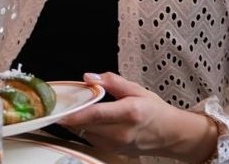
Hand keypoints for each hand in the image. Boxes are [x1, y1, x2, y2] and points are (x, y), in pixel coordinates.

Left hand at [59, 72, 216, 161]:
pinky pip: (93, 139)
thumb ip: (112, 81)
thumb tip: (90, 77)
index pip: (95, 115)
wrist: (170, 134)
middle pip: (87, 126)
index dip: (75, 114)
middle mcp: (122, 132)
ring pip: (87, 134)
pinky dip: (86, 129)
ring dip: (77, 122)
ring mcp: (118, 146)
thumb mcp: (136, 88)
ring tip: (73, 108)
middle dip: (71, 115)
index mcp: (129, 112)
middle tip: (59, 103)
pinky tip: (86, 119)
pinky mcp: (114, 152)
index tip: (59, 110)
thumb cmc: (154, 109)